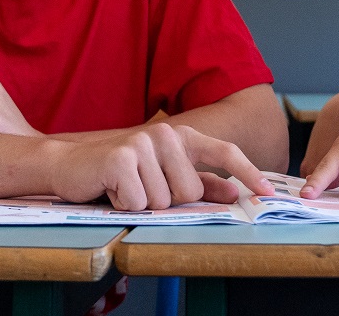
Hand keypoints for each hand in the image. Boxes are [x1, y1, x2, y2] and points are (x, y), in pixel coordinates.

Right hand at [53, 122, 275, 210]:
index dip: (247, 172)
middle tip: (143, 189)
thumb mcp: (164, 177)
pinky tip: (112, 191)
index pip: (223, 151)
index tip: (268, 193)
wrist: (71, 165)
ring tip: (125, 189)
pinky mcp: (121, 158)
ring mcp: (143, 143)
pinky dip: (124, 205)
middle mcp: (165, 134)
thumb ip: (200, 184)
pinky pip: (139, 202)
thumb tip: (234, 192)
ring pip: (164, 201)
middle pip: (190, 191)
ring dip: (143, 205)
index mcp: (181, 136)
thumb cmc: (122, 174)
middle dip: (167, 201)